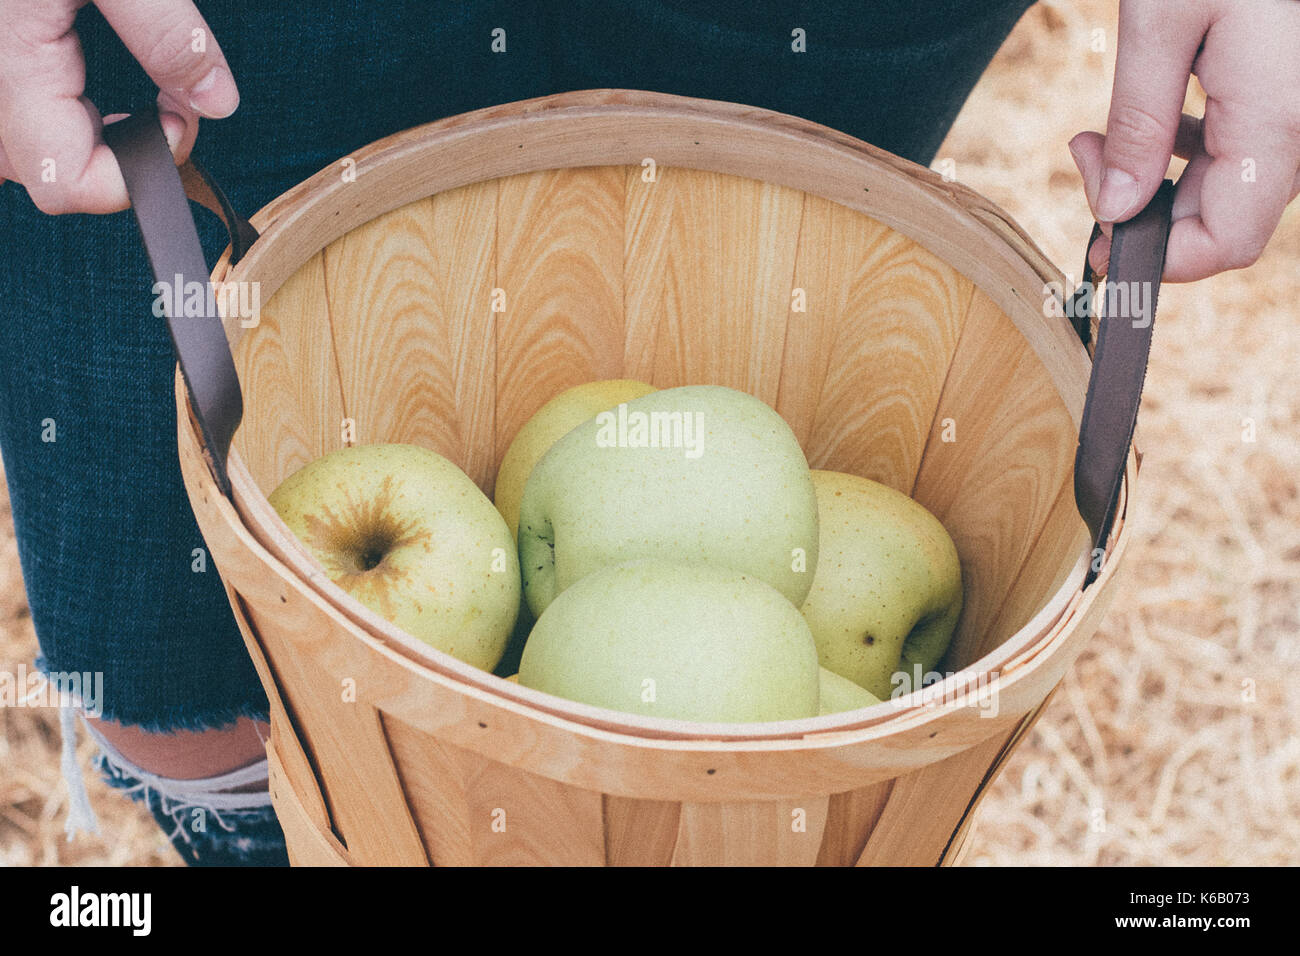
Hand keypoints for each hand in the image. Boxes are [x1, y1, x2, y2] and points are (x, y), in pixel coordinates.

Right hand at [0, 0, 238, 213]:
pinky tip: (90, 99)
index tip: (178, 122)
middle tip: (170, 112)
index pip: (67, 185)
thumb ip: (167, 33)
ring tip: (138, 109)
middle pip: (51, 178)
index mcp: (13, 61)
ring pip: (28, 155)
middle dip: (122, 164)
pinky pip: (21, 125)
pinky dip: (61, 126)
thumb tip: (217, 102)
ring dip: (89, 148)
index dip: (134, 175)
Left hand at [1069, 0, 1299, 280]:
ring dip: (1162, 180)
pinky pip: (1243, 146)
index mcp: (1278, 121)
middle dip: (1147, 211)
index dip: (1158, 259)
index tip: (1096, 234)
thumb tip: (1118, 211)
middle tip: (1086, 160)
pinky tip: (1151, 118)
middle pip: (1225, 219)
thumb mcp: (1162, 22)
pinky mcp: (1287, 90)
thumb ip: (1141, 123)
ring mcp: (1298, 110)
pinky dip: (1189, 148)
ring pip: (1231, 185)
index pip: (1226, 243)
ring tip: (1100, 139)